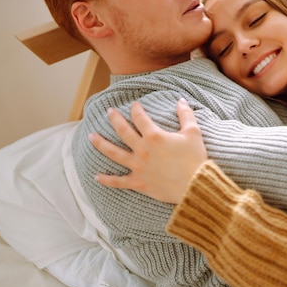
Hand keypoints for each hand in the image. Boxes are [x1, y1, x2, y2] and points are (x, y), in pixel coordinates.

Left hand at [88, 99, 207, 203]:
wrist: (195, 186)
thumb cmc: (195, 159)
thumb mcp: (193, 133)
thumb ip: (185, 115)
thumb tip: (181, 100)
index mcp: (154, 136)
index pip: (140, 118)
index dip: (136, 109)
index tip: (134, 105)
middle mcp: (142, 150)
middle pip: (123, 131)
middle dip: (114, 119)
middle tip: (108, 112)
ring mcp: (138, 167)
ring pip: (113, 153)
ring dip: (100, 144)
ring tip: (91, 136)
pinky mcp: (138, 183)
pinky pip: (118, 181)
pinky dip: (107, 180)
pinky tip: (96, 176)